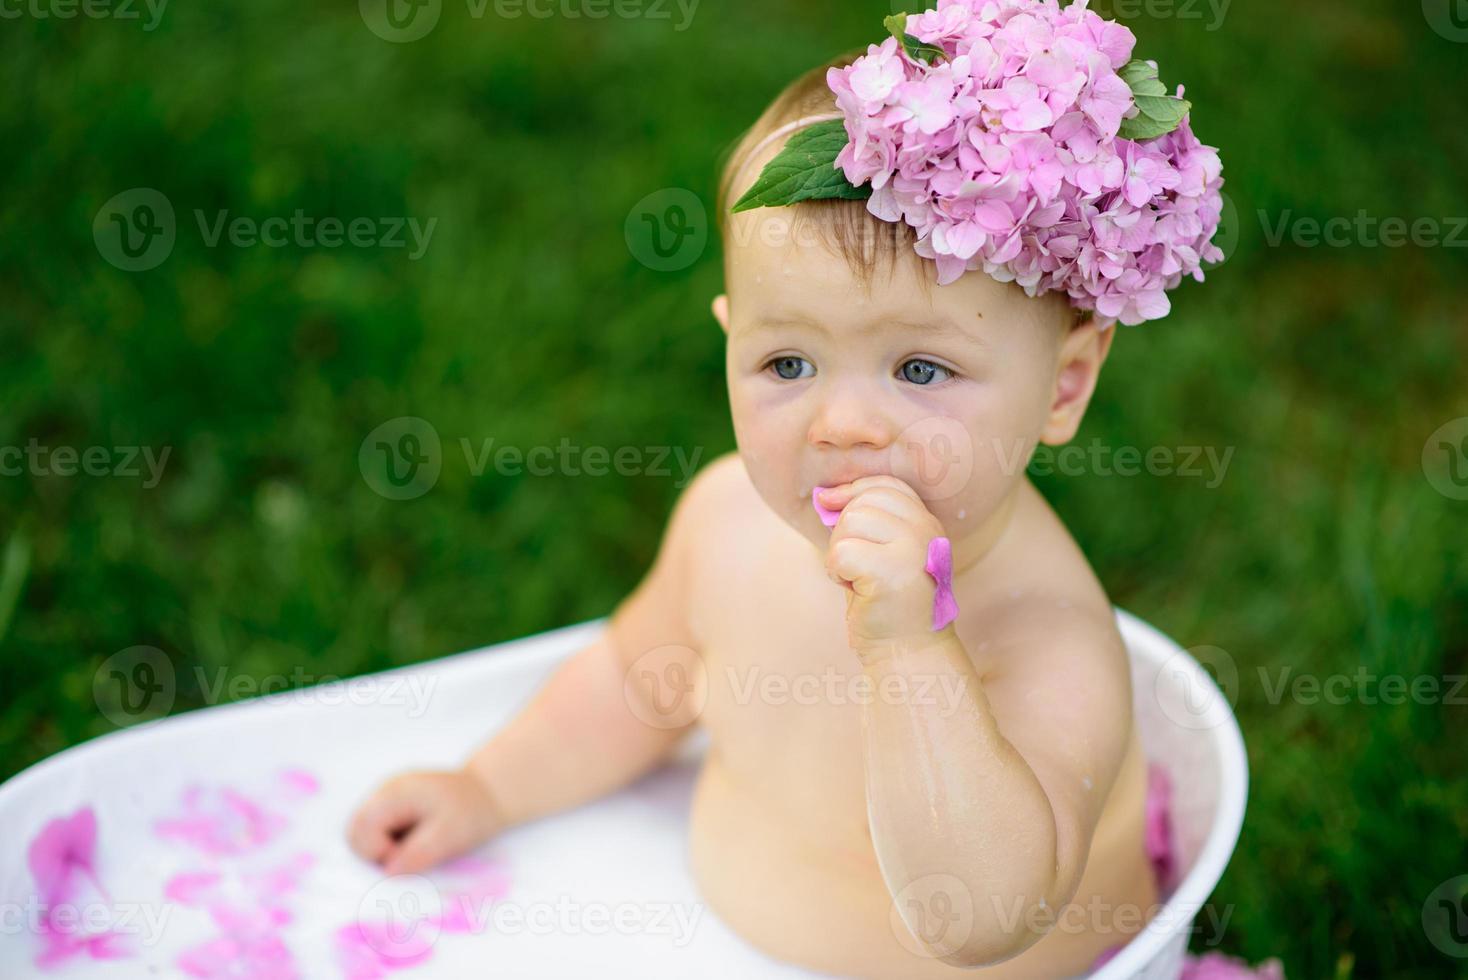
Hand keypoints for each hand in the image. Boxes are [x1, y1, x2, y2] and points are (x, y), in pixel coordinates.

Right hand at [346, 767, 503, 876]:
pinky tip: (415, 846)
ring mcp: (384, 803)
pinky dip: (390, 849)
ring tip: (416, 851)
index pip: (361, 831)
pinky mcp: (391, 814)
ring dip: (383, 854)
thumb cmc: (472, 812)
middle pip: (354, 834)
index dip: (379, 853)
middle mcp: (382, 794)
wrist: (488, 794)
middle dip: (375, 856)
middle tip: (410, 860)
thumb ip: (420, 852)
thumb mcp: (452, 834)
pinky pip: (376, 837)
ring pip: (362, 838)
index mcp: (393, 794)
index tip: (408, 860)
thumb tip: (388, 874)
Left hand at [817, 476, 951, 655]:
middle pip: (863, 503)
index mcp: (927, 525)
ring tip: (856, 578)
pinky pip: (841, 552)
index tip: (831, 506)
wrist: (907, 652)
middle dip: (844, 532)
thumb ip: (866, 522)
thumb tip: (825, 495)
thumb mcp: (883, 553)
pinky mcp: (891, 572)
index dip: (854, 491)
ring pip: (850, 523)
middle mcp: (926, 532)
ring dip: (839, 552)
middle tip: (853, 564)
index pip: (886, 486)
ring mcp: (913, 550)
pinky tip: (854, 590)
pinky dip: (836, 572)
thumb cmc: (887, 604)